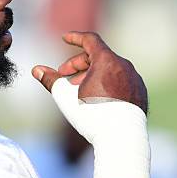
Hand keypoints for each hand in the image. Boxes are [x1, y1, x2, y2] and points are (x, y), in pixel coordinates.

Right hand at [32, 31, 147, 113]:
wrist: (121, 139)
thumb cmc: (92, 116)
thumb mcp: (66, 97)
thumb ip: (51, 80)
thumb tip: (36, 69)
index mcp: (107, 60)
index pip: (89, 40)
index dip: (75, 38)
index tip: (65, 38)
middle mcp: (124, 65)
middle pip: (98, 56)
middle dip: (78, 64)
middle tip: (64, 76)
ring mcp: (134, 78)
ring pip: (110, 69)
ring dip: (93, 74)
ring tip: (79, 90)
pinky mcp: (140, 91)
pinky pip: (122, 80)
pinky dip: (108, 83)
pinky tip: (98, 97)